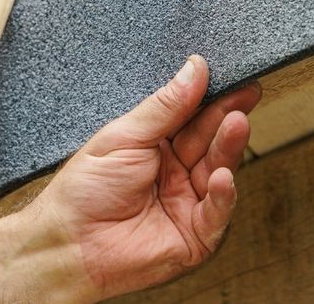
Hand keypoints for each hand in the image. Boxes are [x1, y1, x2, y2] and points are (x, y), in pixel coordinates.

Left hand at [34, 55, 260, 298]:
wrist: (67, 245)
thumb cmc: (85, 190)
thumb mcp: (123, 137)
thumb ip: (165, 106)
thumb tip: (194, 67)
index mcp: (157, 146)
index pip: (193, 117)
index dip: (213, 98)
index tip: (236, 79)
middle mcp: (177, 173)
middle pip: (209, 141)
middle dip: (227, 118)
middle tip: (245, 96)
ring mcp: (188, 203)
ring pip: (218, 171)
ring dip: (229, 149)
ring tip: (237, 124)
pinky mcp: (196, 237)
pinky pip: (216, 214)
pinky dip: (223, 195)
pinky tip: (222, 177)